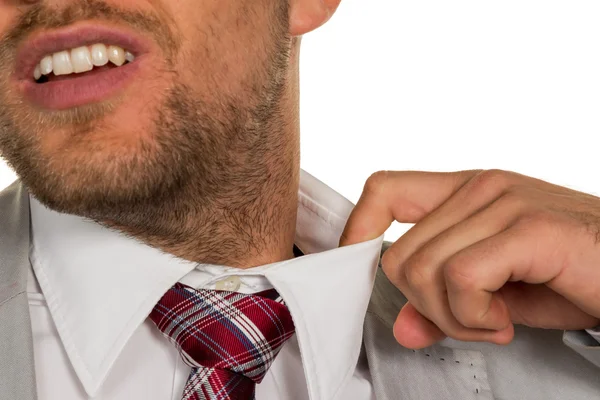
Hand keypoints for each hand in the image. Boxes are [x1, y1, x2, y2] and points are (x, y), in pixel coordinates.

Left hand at [340, 170, 599, 348]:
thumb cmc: (575, 276)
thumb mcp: (497, 297)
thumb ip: (444, 305)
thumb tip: (404, 326)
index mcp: (467, 193)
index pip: (385, 190)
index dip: (359, 229)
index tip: (356, 265)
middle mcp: (481, 188)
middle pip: (399, 254)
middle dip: (427, 306)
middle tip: (472, 320)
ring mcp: (504, 202)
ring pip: (422, 269)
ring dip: (453, 316)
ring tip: (493, 320)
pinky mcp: (529, 227)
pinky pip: (460, 278)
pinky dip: (474, 316)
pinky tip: (503, 320)